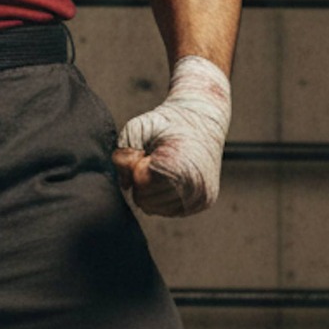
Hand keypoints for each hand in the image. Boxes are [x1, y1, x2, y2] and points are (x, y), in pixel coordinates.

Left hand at [112, 55, 231, 216]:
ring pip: (155, 209)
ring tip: (163, 167)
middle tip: (154, 159)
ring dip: (151, 189)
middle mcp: (195, 186)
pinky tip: (170, 177)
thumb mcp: (138, 127)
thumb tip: (125, 184)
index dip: (137, 167)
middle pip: (146, 201)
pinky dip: (163, 196)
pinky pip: (169, 211)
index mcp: (181, 167)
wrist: (203, 118)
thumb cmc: (169, 122)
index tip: (148, 152)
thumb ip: (123, 154)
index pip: (141, 184)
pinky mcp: (204, 202)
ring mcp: (202, 196)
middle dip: (142, 181)